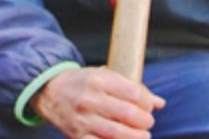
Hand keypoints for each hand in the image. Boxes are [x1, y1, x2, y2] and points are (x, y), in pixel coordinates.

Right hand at [32, 66, 164, 138]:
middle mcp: (90, 99)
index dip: (147, 102)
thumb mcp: (103, 76)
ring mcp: (83, 119)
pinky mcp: (78, 136)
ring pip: (118, 133)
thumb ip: (131, 88)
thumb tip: (159, 102)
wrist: (49, 92)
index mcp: (98, 80)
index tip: (149, 106)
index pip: (133, 93)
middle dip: (145, 121)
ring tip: (142, 136)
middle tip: (147, 122)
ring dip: (136, 137)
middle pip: (129, 114)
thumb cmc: (81, 84)